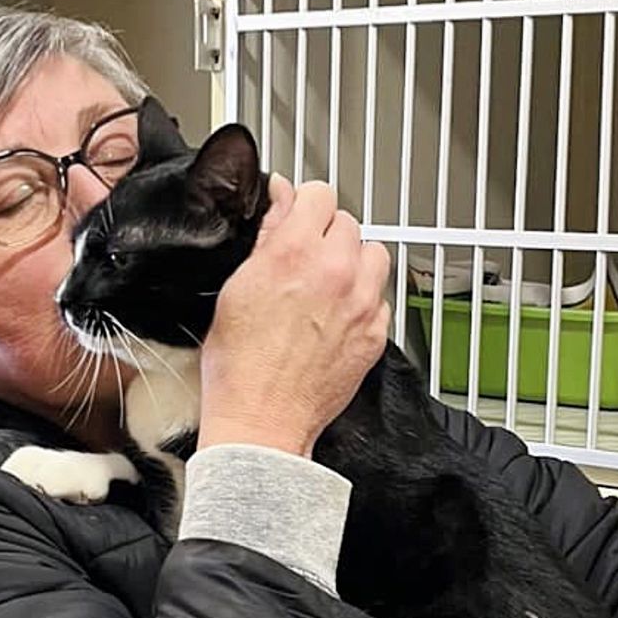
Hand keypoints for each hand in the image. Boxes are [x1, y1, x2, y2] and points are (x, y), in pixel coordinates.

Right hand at [198, 173, 389, 456]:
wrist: (261, 422)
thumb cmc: (239, 368)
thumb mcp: (235, 288)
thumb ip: (266, 235)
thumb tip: (281, 199)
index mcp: (296, 252)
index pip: (318, 195)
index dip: (302, 206)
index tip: (295, 219)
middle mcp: (336, 272)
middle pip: (348, 223)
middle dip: (326, 236)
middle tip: (303, 261)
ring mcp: (362, 304)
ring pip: (373, 255)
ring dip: (353, 262)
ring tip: (327, 285)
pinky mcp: (376, 334)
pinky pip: (381, 298)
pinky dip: (363, 301)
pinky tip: (336, 317)